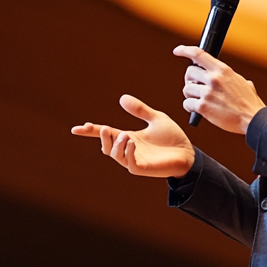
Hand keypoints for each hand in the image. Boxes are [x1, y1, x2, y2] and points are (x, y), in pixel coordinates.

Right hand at [70, 94, 194, 177]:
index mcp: (129, 138)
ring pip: (115, 155)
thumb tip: (121, 98)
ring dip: (116, 145)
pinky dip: (127, 153)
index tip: (78, 128)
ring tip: (124, 135)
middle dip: (101, 138)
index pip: (106, 134)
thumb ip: (140, 110)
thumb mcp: (156, 118)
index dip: (91, 131)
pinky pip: (129, 163)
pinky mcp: (143, 168)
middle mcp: (129, 149)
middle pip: (106, 146)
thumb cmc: (173, 138)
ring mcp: (135, 160)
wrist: (188, 153)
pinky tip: (132, 142)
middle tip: (104, 129)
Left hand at [174, 45, 264, 133]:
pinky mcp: (203, 107)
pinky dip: (190, 107)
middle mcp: (214, 78)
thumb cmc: (249, 103)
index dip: (185, 50)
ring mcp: (208, 93)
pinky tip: (197, 110)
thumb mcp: (242, 82)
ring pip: (186, 89)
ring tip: (200, 100)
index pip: (199, 54)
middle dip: (190, 80)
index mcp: (222, 70)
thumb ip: (229, 77)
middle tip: (196, 87)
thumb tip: (227, 77)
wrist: (251, 118)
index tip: (177, 51)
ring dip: (190, 95)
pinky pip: (187, 104)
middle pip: (189, 72)